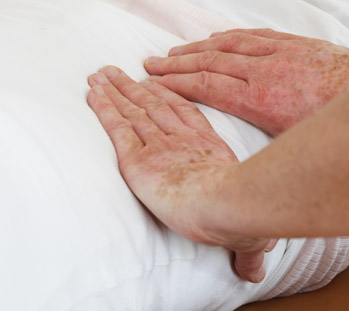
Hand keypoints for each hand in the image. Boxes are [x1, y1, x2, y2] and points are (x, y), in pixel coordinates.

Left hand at [87, 66, 275, 282]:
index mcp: (208, 149)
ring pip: (133, 110)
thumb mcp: (248, 232)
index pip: (183, 115)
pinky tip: (93, 95)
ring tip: (100, 75)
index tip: (155, 82)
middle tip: (118, 72)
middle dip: (134, 87)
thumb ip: (248, 250)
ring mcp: (160, 145)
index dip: (166, 96)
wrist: (224, 206)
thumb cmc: (242, 216)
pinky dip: (104, 109)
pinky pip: (117, 129)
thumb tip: (255, 278)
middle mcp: (183, 140)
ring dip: (116, 91)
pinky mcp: (138, 159)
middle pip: (153, 105)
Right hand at [145, 28, 348, 135]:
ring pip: (228, 45)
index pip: (206, 85)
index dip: (176, 83)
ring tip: (176, 50)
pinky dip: (229, 36)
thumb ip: (270, 153)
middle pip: (210, 62)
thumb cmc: (342, 126)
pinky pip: (253, 35)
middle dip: (177, 63)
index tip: (153, 82)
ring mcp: (280, 52)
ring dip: (198, 47)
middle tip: (151, 63)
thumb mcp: (300, 147)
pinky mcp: (295, 43)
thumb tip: (252, 178)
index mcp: (260, 99)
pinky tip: (217, 37)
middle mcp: (265, 70)